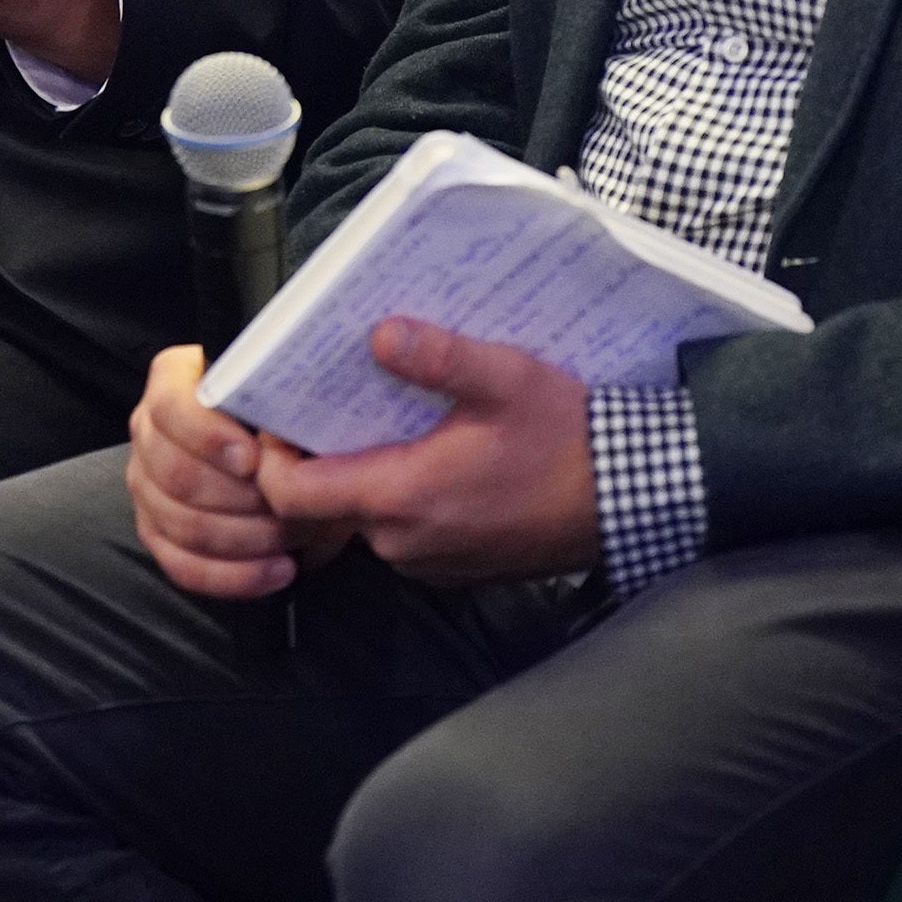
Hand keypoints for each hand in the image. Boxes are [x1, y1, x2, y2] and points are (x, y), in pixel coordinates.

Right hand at [124, 345, 350, 598]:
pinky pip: (185, 567)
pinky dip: (236, 576)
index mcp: (173, 381)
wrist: (298, 456)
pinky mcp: (156, 532)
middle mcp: (149, 430)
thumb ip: (283, 415)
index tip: (253, 460)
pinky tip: (280, 570)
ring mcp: (146, 484)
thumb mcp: (294, 405)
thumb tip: (281, 445)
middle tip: (295, 505)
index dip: (208, 437)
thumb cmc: (293, 424)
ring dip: (247, 538)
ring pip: (181, 523)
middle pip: (174, 473)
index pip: (170, 407)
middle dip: (242, 499)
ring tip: (296, 536)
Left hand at [255, 320, 600, 586]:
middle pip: (323, 502)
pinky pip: (402, 531)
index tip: (283, 416)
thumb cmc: (569, 439)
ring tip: (386, 419)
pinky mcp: (453, 566)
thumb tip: (378, 334)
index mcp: (402, 496)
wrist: (630, 498)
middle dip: (320, 454)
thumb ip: (439, 357)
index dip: (270, 456)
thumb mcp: (506, 379)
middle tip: (336, 401)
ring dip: (364, 473)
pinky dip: (400, 496)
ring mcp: (429, 561)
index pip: (290, 493)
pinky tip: (428, 454)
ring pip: (364, 516)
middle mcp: (404, 541)